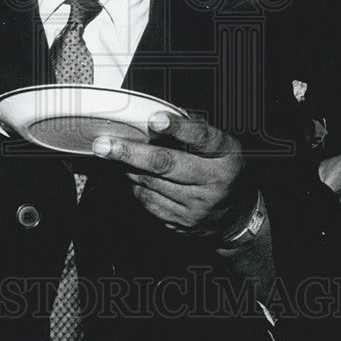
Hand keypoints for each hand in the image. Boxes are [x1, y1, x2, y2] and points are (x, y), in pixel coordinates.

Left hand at [92, 111, 252, 239]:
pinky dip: (136, 187)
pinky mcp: (182, 223)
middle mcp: (213, 182)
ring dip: (129, 168)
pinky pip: (149, 202)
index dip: (177, 128)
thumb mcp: (222, 147)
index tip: (154, 119)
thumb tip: (162, 116)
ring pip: (151, 184)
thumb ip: (195, 130)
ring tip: (115, 154)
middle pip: (166, 165)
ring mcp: (197, 207)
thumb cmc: (223, 170)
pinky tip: (134, 176)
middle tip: (104, 145)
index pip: (201, 138)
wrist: (236, 216)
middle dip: (131, 153)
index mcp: (226, 156)